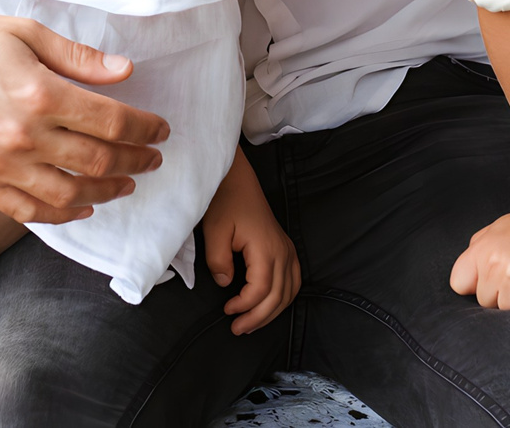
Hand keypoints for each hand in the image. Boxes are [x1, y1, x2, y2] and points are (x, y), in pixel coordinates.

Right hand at [0, 9, 168, 224]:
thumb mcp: (24, 32)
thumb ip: (77, 57)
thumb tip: (124, 71)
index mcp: (40, 94)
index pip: (112, 122)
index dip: (144, 128)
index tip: (159, 129)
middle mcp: (23, 136)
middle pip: (98, 161)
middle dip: (136, 160)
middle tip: (152, 156)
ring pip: (70, 194)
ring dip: (107, 191)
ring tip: (126, 182)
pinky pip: (30, 210)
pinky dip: (63, 214)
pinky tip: (82, 205)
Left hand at [201, 151, 300, 334]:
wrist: (238, 181)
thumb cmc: (226, 202)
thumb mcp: (215, 230)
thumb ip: (218, 261)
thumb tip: (226, 284)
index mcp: (266, 247)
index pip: (261, 289)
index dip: (245, 306)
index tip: (227, 310)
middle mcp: (282, 251)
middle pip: (278, 296)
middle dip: (258, 318)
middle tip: (237, 329)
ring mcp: (287, 250)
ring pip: (289, 292)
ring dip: (273, 312)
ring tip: (251, 324)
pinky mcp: (286, 248)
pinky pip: (294, 280)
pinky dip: (284, 298)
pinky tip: (270, 306)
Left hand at [447, 207, 509, 309]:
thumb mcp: (500, 227)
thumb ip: (480, 247)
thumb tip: (470, 273)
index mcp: (483, 250)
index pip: (458, 283)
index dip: (472, 284)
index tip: (485, 280)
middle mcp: (495, 267)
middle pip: (483, 301)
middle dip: (497, 293)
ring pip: (504, 309)